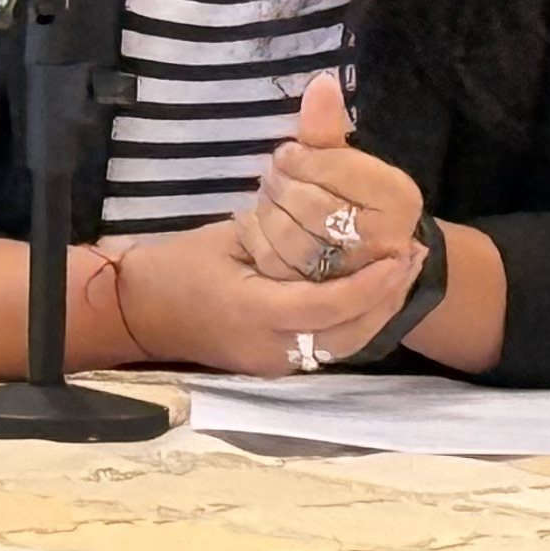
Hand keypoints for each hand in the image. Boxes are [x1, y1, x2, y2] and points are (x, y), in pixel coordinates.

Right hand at [106, 219, 424, 375]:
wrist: (135, 314)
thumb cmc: (174, 267)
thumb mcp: (225, 236)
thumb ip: (277, 221)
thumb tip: (319, 185)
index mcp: (253, 313)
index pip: (326, 307)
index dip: (368, 285)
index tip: (400, 254)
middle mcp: (269, 349)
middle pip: (346, 335)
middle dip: (386, 299)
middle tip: (414, 257)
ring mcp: (273, 364)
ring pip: (342, 347)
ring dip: (377, 312)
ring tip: (402, 272)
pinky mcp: (275, 365)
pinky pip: (327, 349)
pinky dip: (355, 322)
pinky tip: (373, 293)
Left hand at [238, 72, 423, 283]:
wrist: (375, 263)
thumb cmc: (355, 201)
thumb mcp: (347, 164)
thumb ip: (329, 129)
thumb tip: (319, 82)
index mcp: (400, 198)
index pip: (338, 169)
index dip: (304, 159)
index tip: (287, 154)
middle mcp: (390, 242)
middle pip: (315, 208)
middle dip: (284, 188)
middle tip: (272, 177)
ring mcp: (361, 280)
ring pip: (296, 243)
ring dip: (270, 215)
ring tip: (265, 201)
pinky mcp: (330, 304)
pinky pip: (282, 272)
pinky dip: (261, 244)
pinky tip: (255, 228)